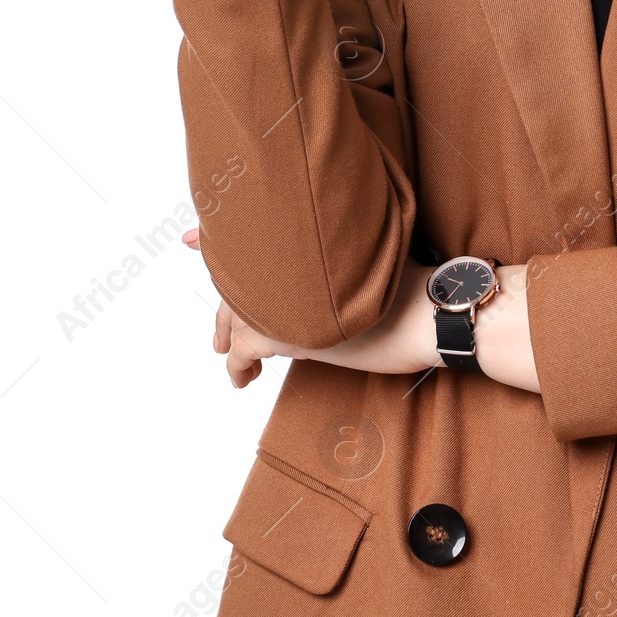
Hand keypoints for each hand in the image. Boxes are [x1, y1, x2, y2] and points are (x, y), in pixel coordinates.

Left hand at [184, 229, 441, 385]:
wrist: (425, 311)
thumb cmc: (414, 284)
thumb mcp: (377, 254)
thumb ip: (347, 249)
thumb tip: (342, 251)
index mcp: (311, 242)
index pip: (253, 239)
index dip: (218, 239)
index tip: (191, 238)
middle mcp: (288, 264)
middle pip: (239, 280)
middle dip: (224, 302)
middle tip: (219, 332)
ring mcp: (282, 296)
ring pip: (236, 314)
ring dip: (229, 333)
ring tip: (225, 349)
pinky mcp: (281, 332)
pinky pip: (241, 350)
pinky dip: (238, 366)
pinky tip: (243, 378)